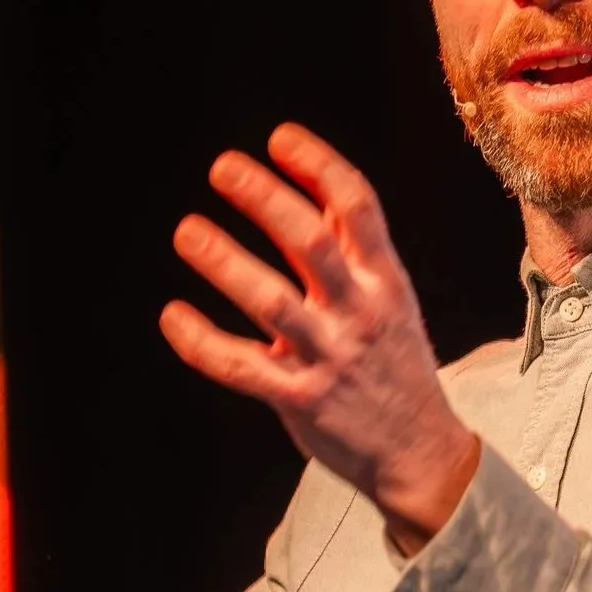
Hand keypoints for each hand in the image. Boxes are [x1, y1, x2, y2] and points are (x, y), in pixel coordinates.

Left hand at [161, 125, 480, 552]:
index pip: (357, 206)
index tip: (278, 138)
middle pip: (310, 241)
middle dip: (264, 197)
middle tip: (222, 168)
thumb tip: (316, 183)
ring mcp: (328, 357)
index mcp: (386, 280)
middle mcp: (359, 312)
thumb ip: (357, 249)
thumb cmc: (395, 365)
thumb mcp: (392, 299)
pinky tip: (173, 316)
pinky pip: (240, 365)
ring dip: (223, 261)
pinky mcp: (298, 400)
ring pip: (270, 300)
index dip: (318, 164)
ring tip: (187, 232)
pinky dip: (200, 341)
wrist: (418, 453)